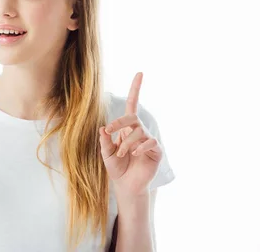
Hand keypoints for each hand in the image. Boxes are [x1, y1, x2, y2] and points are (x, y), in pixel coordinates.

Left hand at [98, 72, 162, 197]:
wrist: (127, 185)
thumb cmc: (116, 167)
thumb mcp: (106, 153)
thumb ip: (104, 141)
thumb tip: (103, 128)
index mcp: (126, 127)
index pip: (132, 104)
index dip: (136, 89)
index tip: (140, 73)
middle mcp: (139, 130)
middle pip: (132, 116)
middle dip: (120, 122)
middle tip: (110, 130)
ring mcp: (148, 140)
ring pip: (139, 131)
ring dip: (127, 142)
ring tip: (122, 154)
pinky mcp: (156, 150)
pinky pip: (150, 142)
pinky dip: (140, 147)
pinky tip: (135, 154)